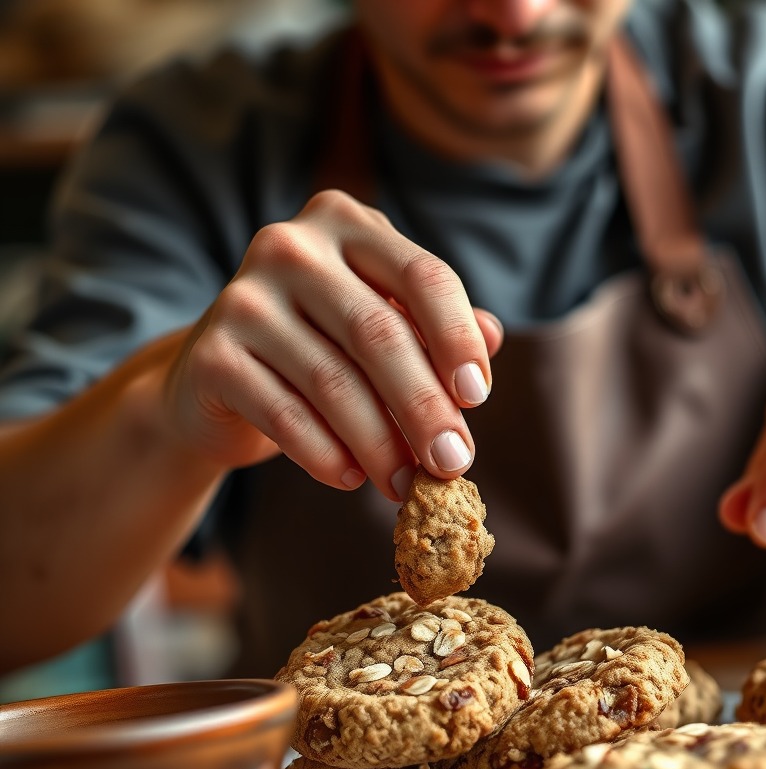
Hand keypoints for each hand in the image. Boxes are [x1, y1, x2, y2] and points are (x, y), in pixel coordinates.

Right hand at [163, 190, 502, 500]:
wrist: (216, 380)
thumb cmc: (319, 348)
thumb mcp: (381, 326)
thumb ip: (433, 328)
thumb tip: (493, 336)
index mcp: (346, 224)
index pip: (423, 276)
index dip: (458, 339)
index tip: (479, 397)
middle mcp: (290, 248)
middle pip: (380, 334)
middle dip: (425, 408)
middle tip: (452, 462)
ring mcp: (244, 298)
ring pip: (334, 382)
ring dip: (380, 445)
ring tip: (405, 485)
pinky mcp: (211, 356)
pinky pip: (285, 415)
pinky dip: (325, 454)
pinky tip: (350, 478)